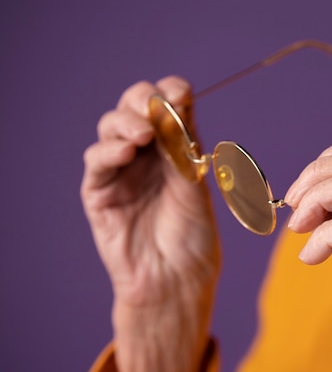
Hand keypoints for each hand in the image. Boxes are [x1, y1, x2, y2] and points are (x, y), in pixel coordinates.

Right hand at [80, 76, 220, 371]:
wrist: (178, 278)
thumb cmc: (194, 234)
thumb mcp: (195, 183)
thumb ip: (182, 144)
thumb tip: (175, 99)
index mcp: (176, 146)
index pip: (167, 104)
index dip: (172, 93)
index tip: (182, 94)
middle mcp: (147, 153)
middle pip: (134, 106)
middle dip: (143, 100)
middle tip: (157, 110)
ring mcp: (121, 170)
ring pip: (111, 127)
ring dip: (126, 122)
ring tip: (144, 134)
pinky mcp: (99, 192)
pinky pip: (96, 161)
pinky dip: (109, 151)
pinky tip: (126, 152)